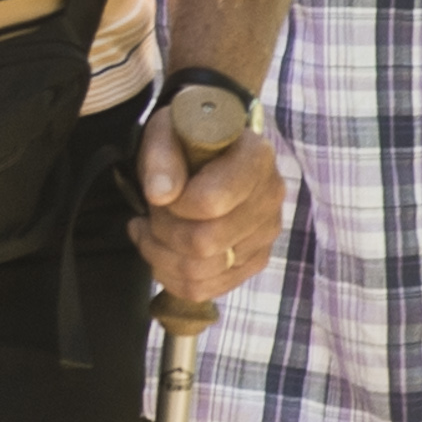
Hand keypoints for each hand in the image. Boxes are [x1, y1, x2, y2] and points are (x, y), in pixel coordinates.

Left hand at [126, 105, 292, 319]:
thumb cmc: (185, 140)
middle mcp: (270, 197)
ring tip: (151, 228)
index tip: (160, 193)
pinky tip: (162, 249)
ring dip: (160, 254)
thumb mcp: (166, 131)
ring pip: (200, 272)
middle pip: (203, 244)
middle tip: (151, 212)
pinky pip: (202, 289)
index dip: (174, 206)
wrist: (205, 151)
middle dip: (162, 231)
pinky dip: (170, 275)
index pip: (211, 203)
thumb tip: (161, 194)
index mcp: (256, 157)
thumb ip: (161, 157)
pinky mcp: (253, 261)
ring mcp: (265, 234)